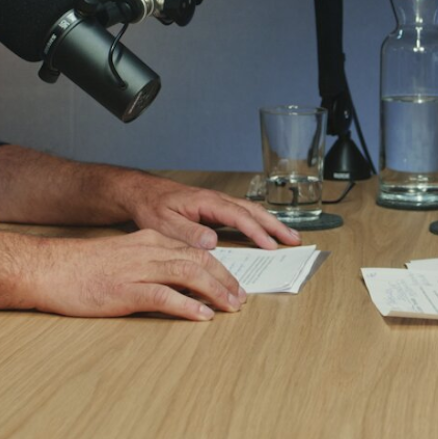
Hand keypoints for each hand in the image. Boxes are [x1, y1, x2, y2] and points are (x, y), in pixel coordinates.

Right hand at [21, 229, 246, 320]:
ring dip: (215, 292)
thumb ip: (150, 265)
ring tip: (231, 307)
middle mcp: (148, 251)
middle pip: (199, 262)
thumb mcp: (122, 258)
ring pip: (189, 276)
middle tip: (240, 298)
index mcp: (148, 241)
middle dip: (225, 280)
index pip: (194, 252)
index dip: (219, 269)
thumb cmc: (81, 268)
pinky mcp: (125, 291)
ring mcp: (137, 271)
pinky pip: (164, 297)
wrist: (48, 268)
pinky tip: (202, 315)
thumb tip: (177, 284)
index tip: (232, 284)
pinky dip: (188, 306)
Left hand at [125, 176, 301, 250]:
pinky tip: (267, 233)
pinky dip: (259, 223)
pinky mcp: (216, 210)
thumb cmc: (152, 207)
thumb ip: (188, 232)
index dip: (256, 231)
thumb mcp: (164, 223)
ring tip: (289, 237)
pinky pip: (243, 215)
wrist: (143, 193)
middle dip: (275, 225)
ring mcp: (218, 204)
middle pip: (253, 211)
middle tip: (294, 240)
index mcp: (206, 202)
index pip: (238, 216)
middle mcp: (217, 200)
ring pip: (251, 211)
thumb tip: (212, 242)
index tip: (270, 245)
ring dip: (272, 224)